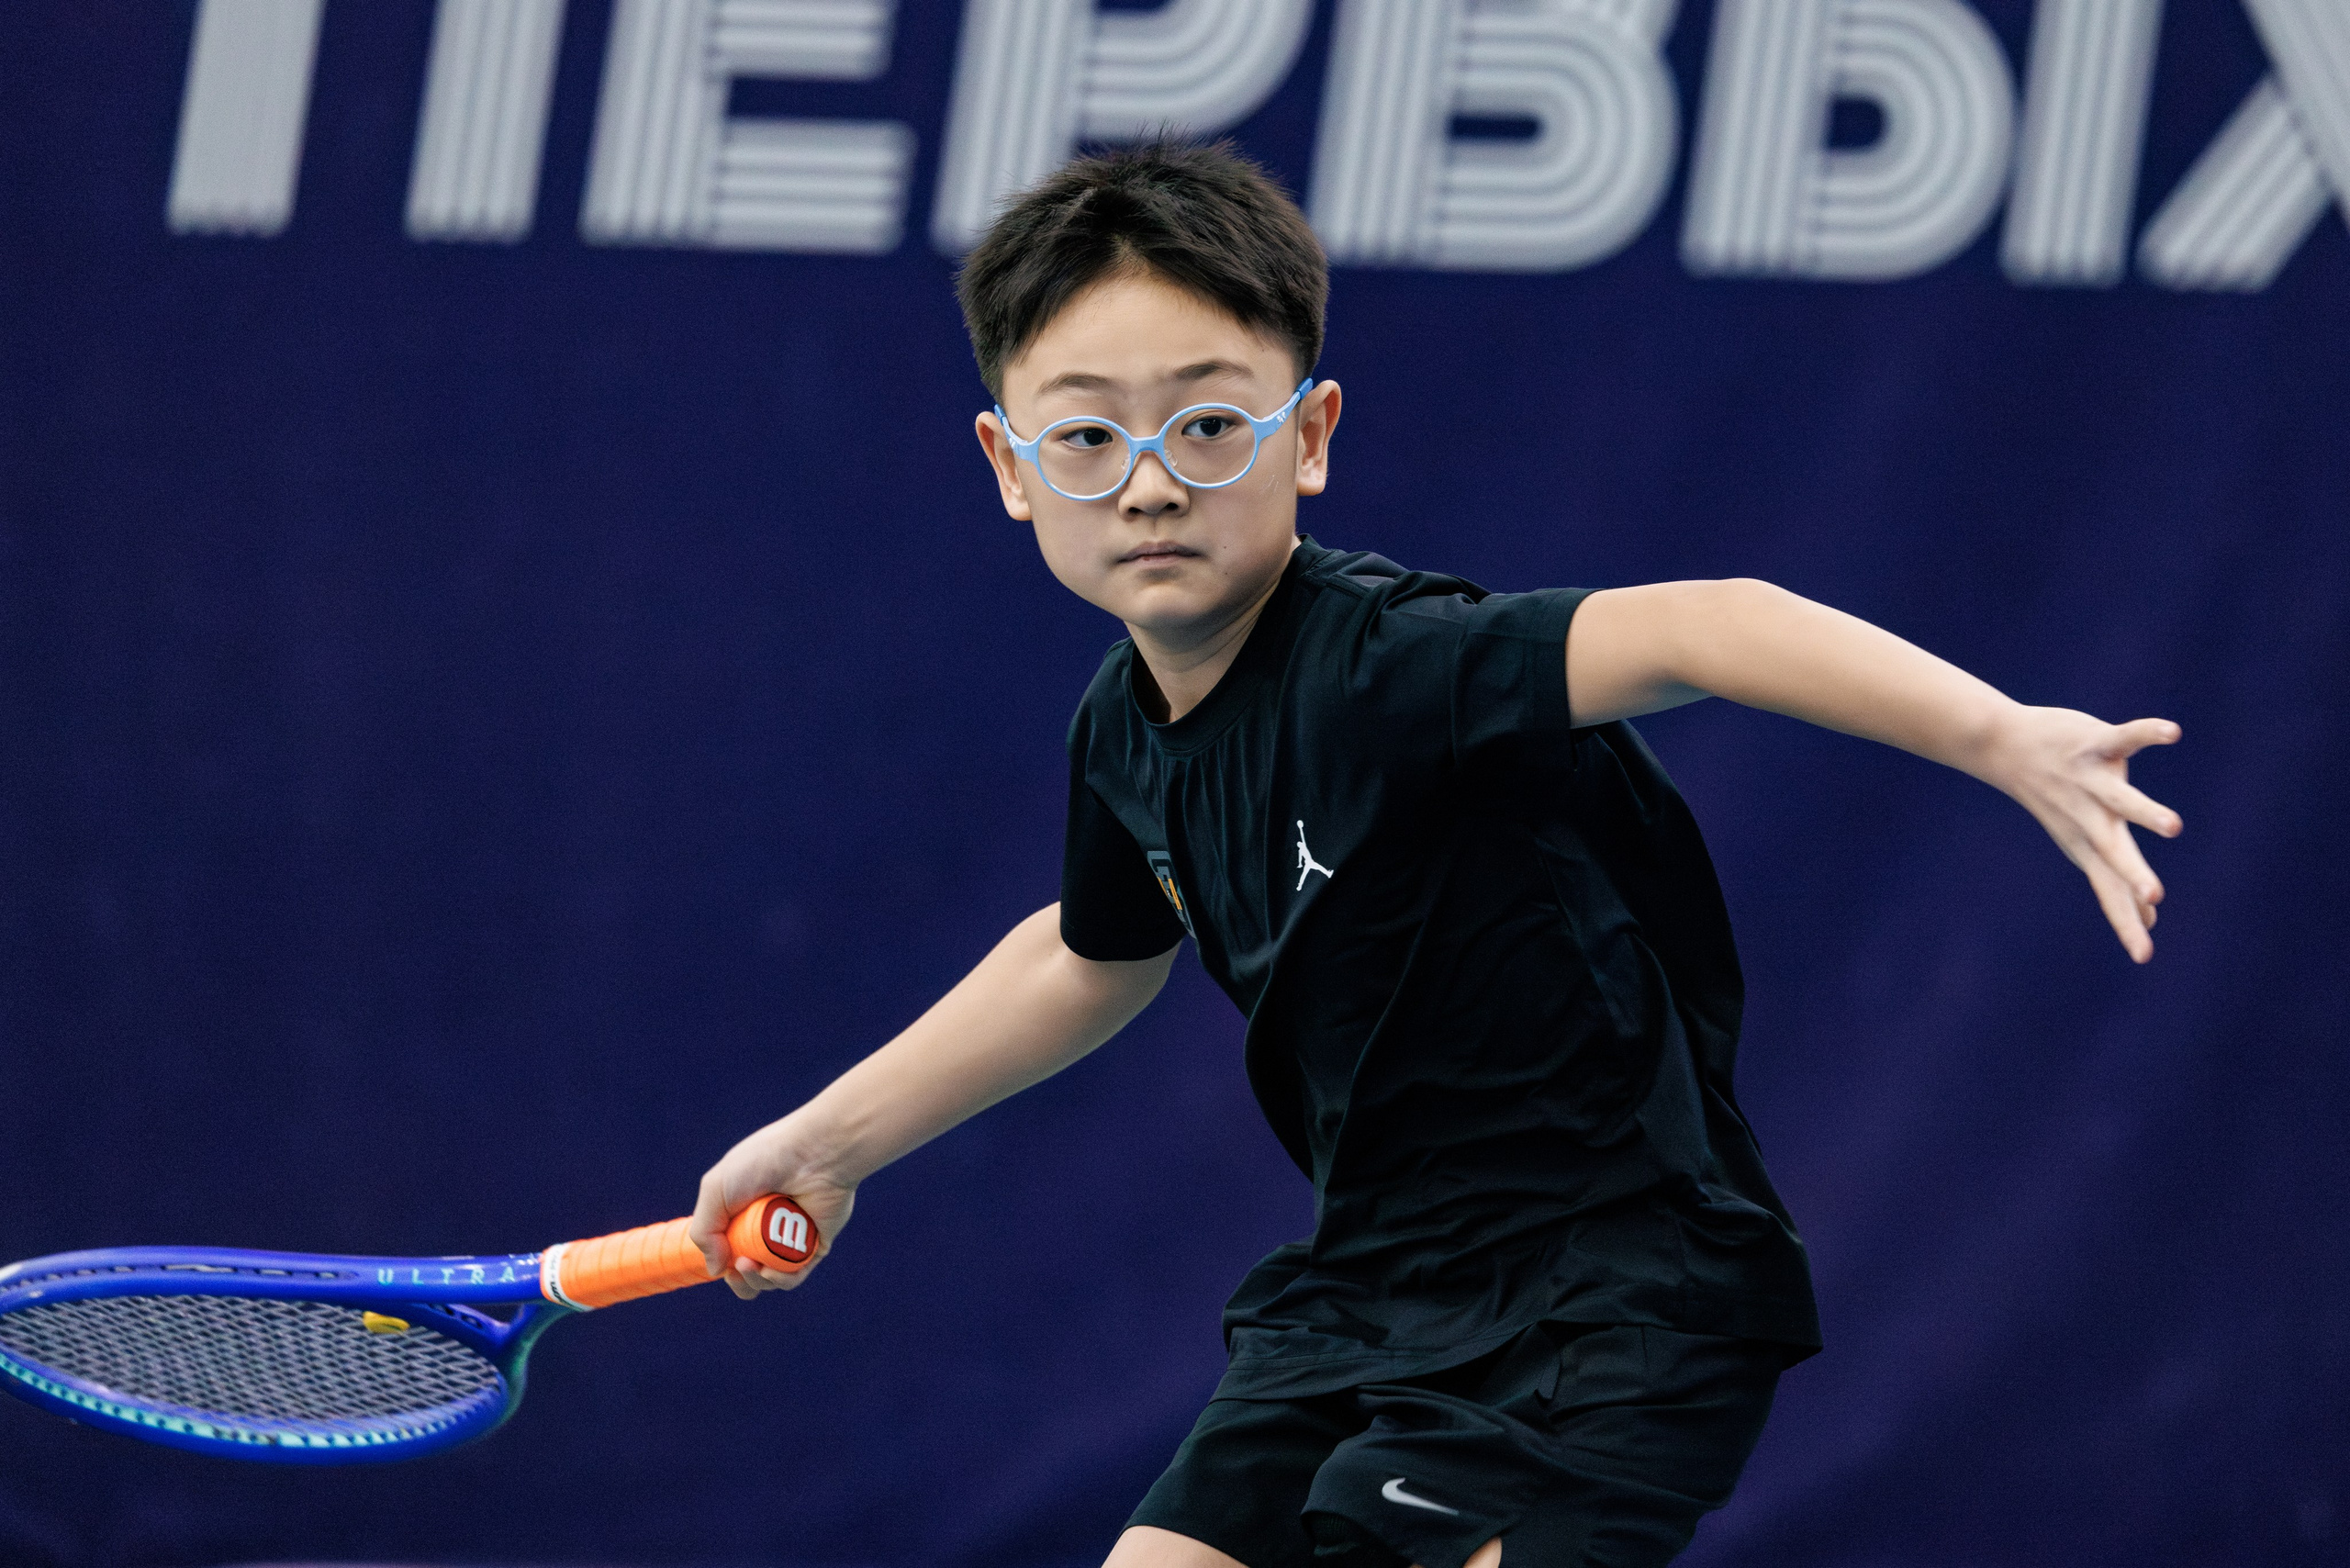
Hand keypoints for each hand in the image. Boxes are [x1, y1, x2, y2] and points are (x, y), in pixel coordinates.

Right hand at [688, 1116, 857, 1300]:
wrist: (813, 1154)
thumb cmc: (763, 1162)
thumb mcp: (716, 1188)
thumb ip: (704, 1231)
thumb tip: (715, 1270)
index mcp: (743, 1211)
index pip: (728, 1249)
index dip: (722, 1264)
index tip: (720, 1266)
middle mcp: (767, 1226)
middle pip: (748, 1271)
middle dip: (738, 1280)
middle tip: (736, 1272)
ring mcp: (792, 1237)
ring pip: (771, 1278)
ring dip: (756, 1281)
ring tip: (750, 1266)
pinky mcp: (815, 1245)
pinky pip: (796, 1275)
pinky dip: (781, 1280)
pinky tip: (769, 1271)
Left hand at [1981, 707, 2181, 961]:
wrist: (2003, 748)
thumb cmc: (2059, 800)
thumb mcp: (2088, 843)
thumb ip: (2120, 877)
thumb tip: (2149, 915)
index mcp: (2089, 845)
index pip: (2109, 892)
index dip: (2124, 922)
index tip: (2142, 955)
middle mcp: (2088, 818)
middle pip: (2113, 853)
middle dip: (2133, 875)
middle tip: (2155, 898)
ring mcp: (2089, 782)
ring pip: (2119, 801)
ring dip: (2145, 813)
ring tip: (2173, 827)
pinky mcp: (2093, 744)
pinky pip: (2125, 738)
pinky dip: (2148, 733)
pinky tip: (2172, 734)